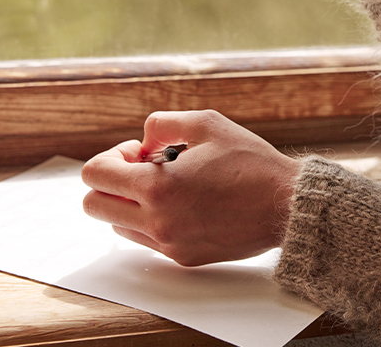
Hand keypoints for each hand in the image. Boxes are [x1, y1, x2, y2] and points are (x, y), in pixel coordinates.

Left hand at [81, 110, 301, 265]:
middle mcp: (156, 221)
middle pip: (94, 206)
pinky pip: (146, 240)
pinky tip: (185, 204)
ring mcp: (168, 244)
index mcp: (157, 188)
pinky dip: (152, 220)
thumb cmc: (251, 163)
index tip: (139, 153)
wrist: (287, 206)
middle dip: (111, 182)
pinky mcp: (183, 257)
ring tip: (169, 187)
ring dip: (130, 203)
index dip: (111, 157)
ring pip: (117, 226)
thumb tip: (142, 144)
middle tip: (143, 169)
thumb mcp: (207, 123)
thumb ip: (162, 124)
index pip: (94, 176)